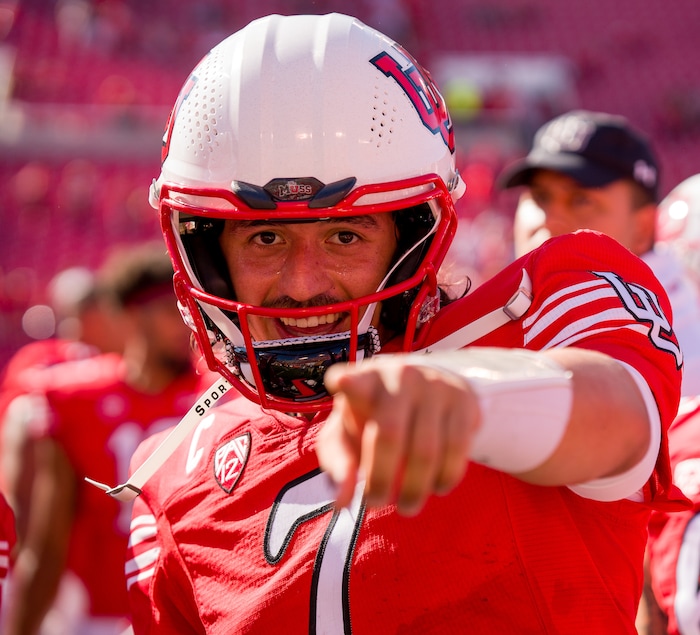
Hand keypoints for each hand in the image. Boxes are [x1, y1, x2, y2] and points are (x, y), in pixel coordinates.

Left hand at [316, 356, 479, 515]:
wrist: (427, 389)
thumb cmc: (376, 417)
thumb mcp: (350, 435)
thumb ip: (339, 465)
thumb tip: (343, 501)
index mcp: (364, 380)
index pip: (351, 379)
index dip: (347, 381)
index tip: (343, 382)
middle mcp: (399, 375)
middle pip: (389, 433)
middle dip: (380, 478)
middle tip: (375, 503)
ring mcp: (434, 384)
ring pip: (425, 450)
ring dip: (415, 489)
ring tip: (407, 505)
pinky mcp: (463, 399)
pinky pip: (456, 448)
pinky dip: (445, 477)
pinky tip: (436, 487)